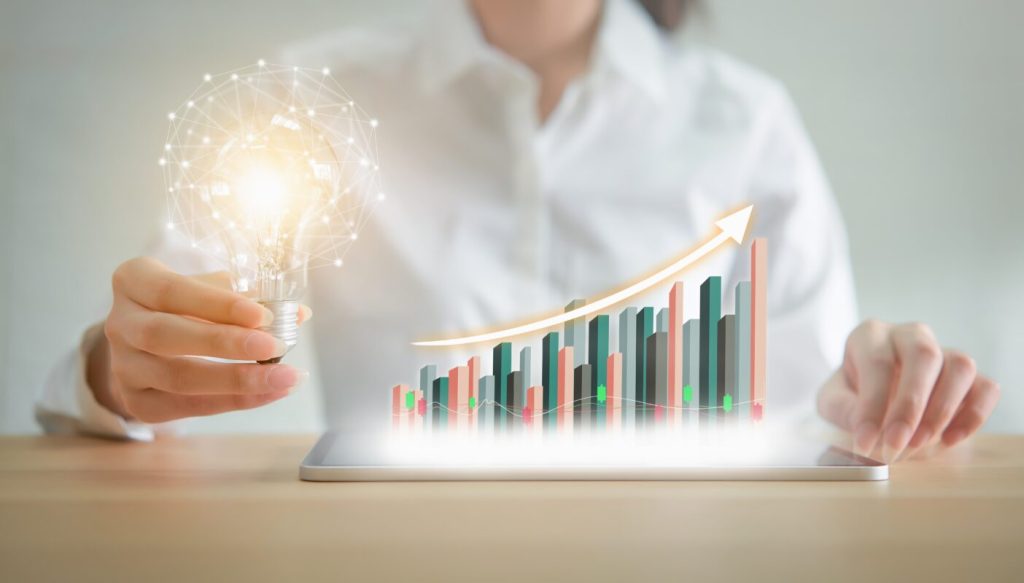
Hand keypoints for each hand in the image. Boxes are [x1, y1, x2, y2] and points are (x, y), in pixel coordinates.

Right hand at [87, 257, 310, 422]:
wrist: (146, 343)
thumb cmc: (186, 305)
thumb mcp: (210, 289)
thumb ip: (249, 297)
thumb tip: (299, 313)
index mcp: (133, 281)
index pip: (172, 291)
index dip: (218, 304)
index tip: (263, 315)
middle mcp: (119, 322)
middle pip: (166, 335)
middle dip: (226, 343)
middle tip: (275, 347)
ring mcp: (123, 366)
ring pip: (177, 377)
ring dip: (237, 380)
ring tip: (285, 376)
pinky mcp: (136, 400)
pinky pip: (188, 406)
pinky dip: (234, 401)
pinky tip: (270, 392)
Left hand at [817, 320, 998, 461]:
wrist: (875, 404)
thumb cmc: (852, 397)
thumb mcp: (833, 401)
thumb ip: (842, 410)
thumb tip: (865, 426)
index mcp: (870, 336)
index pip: (878, 362)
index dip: (873, 405)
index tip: (865, 442)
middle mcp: (910, 336)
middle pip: (924, 356)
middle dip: (911, 406)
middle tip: (897, 445)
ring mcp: (944, 352)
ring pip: (960, 367)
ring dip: (942, 410)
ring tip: (920, 444)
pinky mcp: (970, 377)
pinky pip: (985, 387)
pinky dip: (973, 415)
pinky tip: (949, 439)